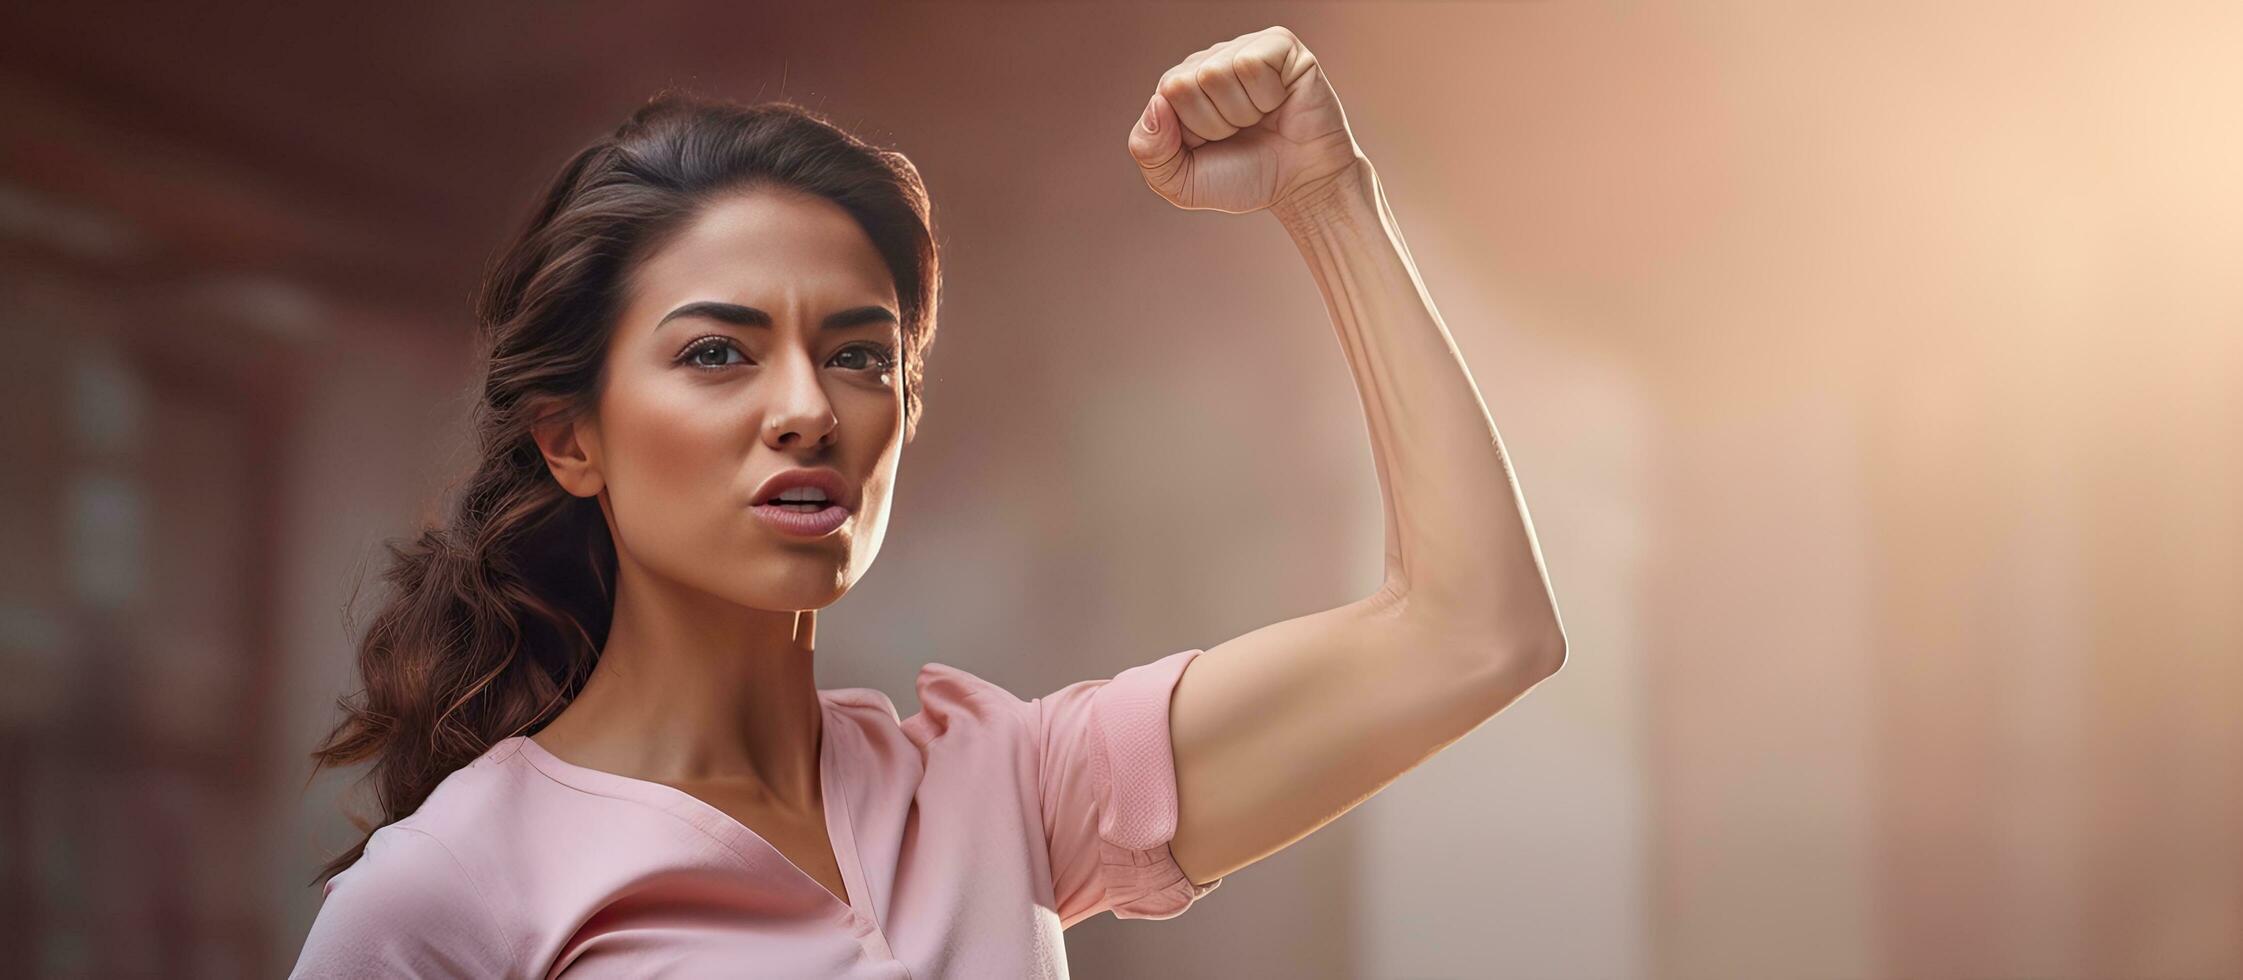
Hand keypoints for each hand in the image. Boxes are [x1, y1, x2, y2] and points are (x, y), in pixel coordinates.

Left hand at [1127, 26, 1363, 214]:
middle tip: (1240, 133)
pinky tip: (1278, 102)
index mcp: (1179, 87)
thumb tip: (1156, 104)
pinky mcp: (1278, 44)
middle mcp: (1208, 61)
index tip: (1214, 144)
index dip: (1190, 132)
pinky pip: (1251, 64)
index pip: (1164, 97)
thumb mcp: (1182, 183)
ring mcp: (1242, 48)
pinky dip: (1266, 96)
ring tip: (1260, 119)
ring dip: (1241, 113)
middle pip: (1184, 85)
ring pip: (1216, 74)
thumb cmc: (1245, 176)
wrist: (1302, 185)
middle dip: (1213, 124)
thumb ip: (1149, 153)